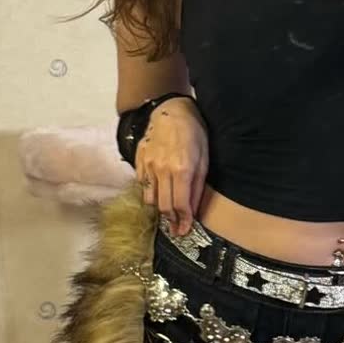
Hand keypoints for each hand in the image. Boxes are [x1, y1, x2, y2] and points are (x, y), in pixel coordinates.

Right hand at [136, 97, 207, 236]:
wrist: (171, 111)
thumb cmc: (194, 133)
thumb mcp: (204, 159)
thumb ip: (198, 186)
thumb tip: (194, 210)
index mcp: (182, 169)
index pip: (180, 205)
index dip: (183, 221)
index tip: (185, 231)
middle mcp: (162, 170)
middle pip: (163, 206)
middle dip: (171, 221)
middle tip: (177, 229)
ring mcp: (148, 166)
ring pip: (149, 199)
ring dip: (159, 209)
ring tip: (168, 214)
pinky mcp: (139, 161)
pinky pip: (142, 185)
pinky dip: (150, 194)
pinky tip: (158, 194)